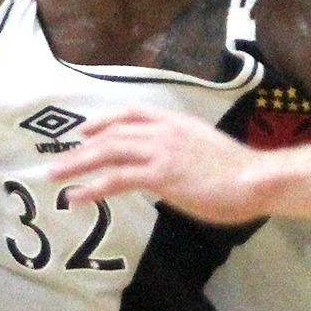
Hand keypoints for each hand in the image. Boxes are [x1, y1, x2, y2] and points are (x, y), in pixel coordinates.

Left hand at [48, 108, 269, 224]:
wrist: (255, 179)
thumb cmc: (237, 171)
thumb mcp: (205, 147)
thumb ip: (182, 149)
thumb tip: (167, 163)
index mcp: (175, 122)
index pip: (131, 113)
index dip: (104, 120)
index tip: (84, 130)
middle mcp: (163, 131)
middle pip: (111, 133)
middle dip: (80, 148)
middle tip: (57, 164)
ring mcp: (160, 151)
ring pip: (108, 152)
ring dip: (77, 164)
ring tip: (55, 177)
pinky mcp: (160, 175)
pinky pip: (117, 179)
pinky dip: (93, 187)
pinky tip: (77, 196)